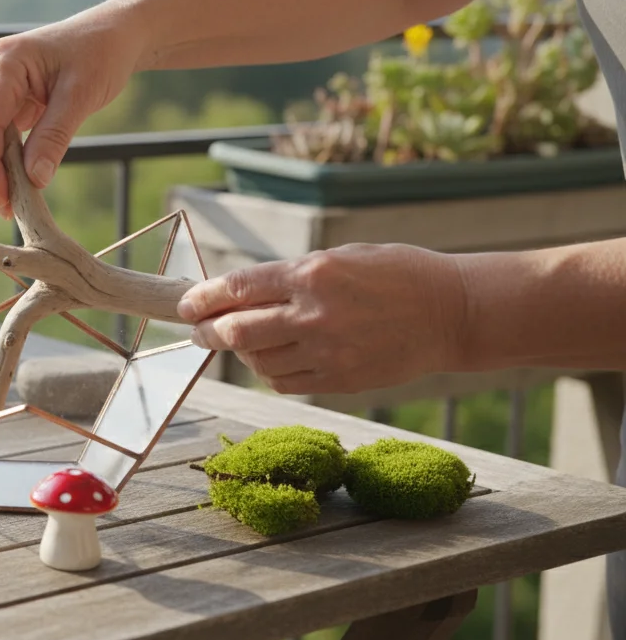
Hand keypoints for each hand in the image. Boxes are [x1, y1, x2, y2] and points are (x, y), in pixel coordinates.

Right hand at [0, 6, 147, 217]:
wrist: (114, 35)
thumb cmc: (100, 54)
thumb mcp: (81, 95)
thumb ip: (54, 136)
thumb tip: (34, 179)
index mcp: (3, 64)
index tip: (3, 198)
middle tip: (5, 209)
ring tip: (9, 203)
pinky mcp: (4, 99)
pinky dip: (1, 160)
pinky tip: (15, 183)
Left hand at [177, 243, 468, 394]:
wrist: (453, 313)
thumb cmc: (397, 275)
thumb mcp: (342, 257)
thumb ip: (291, 276)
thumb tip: (241, 295)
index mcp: (313, 274)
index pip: (238, 289)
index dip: (202, 299)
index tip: (186, 305)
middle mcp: (314, 314)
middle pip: (236, 331)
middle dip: (208, 331)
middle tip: (200, 329)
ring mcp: (327, 351)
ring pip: (257, 361)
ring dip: (241, 352)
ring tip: (244, 341)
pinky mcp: (339, 380)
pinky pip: (284, 382)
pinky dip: (268, 372)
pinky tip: (273, 359)